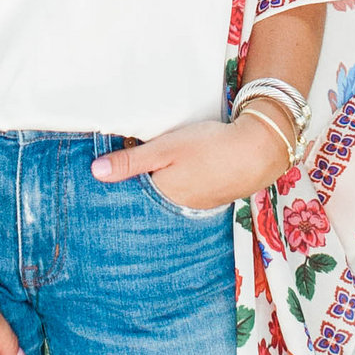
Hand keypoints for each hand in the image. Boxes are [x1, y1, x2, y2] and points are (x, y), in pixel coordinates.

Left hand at [92, 111, 289, 213]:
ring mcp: (196, 204)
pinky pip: (184, 193)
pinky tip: (181, 170)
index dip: (118, 183)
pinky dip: (178, 183)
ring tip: (154, 168)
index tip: (104, 173)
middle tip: (127, 166)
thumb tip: (96, 172)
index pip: (129, 195)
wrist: (259, 150)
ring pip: (166, 195)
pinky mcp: (211, 196)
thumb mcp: (165, 148)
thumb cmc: (210, 147)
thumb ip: (131, 161)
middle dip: (137, 186)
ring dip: (158, 184)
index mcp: (161, 197)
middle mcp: (177, 207)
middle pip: (147, 198)